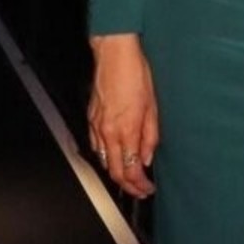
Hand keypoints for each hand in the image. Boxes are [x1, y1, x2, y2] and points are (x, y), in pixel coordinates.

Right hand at [87, 33, 158, 198]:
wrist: (114, 54)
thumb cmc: (135, 74)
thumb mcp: (152, 105)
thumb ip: (149, 135)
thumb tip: (146, 157)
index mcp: (126, 129)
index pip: (131, 169)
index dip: (139, 185)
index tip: (148, 188)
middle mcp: (108, 131)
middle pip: (114, 171)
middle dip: (128, 186)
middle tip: (140, 190)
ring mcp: (96, 126)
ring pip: (103, 160)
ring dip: (116, 172)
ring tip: (129, 176)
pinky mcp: (90, 118)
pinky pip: (95, 146)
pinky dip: (105, 156)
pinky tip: (113, 155)